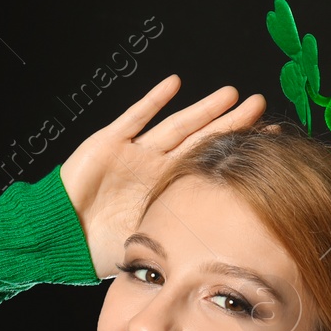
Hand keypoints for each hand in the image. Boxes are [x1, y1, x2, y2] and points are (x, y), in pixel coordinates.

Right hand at [59, 74, 265, 278]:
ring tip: (231, 94)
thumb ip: (181, 233)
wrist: (62, 238)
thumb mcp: (151, 241)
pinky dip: (153, 101)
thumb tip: (229, 244)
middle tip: (260, 103)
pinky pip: (134, 118)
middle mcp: (155, 167)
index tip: (268, 137)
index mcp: (168, 189)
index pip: (210, 164)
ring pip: (175, 125)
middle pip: (200, 138)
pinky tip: (175, 84)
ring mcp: (134, 153)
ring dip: (201, 110)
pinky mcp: (108, 143)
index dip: (237, 149)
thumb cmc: (102, 246)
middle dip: (229, 122)